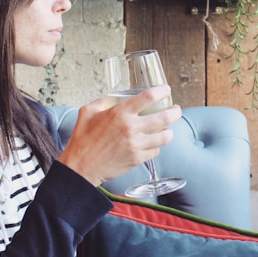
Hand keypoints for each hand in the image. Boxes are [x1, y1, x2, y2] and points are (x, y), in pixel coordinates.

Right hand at [57, 85, 181, 186]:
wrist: (81, 167)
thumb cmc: (82, 140)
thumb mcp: (86, 113)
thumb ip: (100, 103)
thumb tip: (108, 100)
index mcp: (120, 113)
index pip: (149, 97)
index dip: (162, 91)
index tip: (166, 89)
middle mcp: (131, 128)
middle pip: (164, 117)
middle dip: (175, 112)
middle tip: (176, 110)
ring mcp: (136, 145)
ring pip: (164, 137)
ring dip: (169, 131)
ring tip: (168, 129)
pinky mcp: (137, 159)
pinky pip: (155, 151)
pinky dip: (157, 146)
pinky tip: (154, 143)